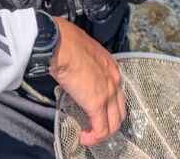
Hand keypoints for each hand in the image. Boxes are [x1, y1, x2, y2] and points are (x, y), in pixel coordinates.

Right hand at [50, 17, 125, 145]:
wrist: (60, 43)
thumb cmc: (65, 42)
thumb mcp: (82, 52)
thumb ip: (83, 64)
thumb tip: (73, 72)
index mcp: (110, 66)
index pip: (117, 92)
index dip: (108, 105)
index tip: (96, 111)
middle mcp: (115, 79)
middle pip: (119, 110)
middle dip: (109, 122)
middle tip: (95, 127)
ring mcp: (108, 92)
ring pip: (113, 123)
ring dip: (103, 133)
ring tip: (90, 136)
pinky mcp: (97, 104)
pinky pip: (101, 129)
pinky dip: (94, 137)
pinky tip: (85, 138)